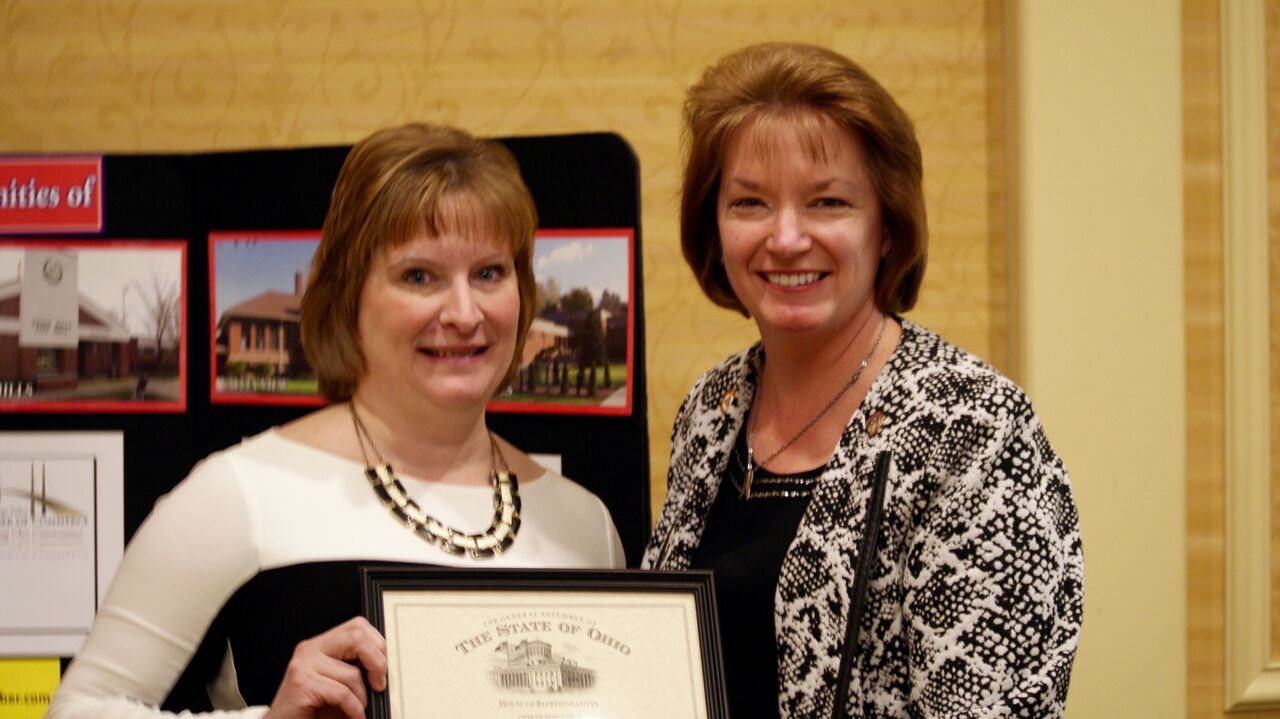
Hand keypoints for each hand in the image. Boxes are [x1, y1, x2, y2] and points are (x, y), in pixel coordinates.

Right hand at [264, 616, 387, 718]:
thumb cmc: (311, 709)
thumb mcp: (336, 682)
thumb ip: (353, 667)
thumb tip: (382, 666)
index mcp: (321, 645)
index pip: (358, 626)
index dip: (377, 645)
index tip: (380, 670)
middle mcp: (310, 649)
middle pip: (357, 637)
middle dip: (377, 663)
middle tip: (378, 685)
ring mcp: (304, 665)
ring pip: (352, 673)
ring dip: (362, 698)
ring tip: (357, 710)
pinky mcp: (302, 684)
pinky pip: (342, 693)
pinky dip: (354, 708)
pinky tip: (354, 716)